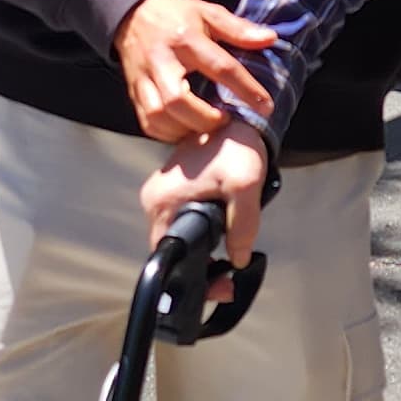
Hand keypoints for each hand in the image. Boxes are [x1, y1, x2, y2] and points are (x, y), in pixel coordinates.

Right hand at [114, 0, 278, 142]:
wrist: (132, 13)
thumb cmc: (175, 15)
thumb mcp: (208, 12)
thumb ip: (238, 28)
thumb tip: (269, 39)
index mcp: (185, 39)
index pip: (219, 66)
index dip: (245, 89)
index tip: (265, 106)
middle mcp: (161, 61)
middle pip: (177, 99)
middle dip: (205, 118)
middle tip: (225, 120)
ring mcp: (143, 79)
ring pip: (158, 115)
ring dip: (185, 129)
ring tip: (206, 128)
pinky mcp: (133, 92)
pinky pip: (148, 122)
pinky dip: (168, 133)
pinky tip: (186, 129)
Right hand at [140, 119, 271, 265]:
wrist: (238, 120)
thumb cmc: (236, 147)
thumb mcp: (245, 186)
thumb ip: (242, 226)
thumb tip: (238, 258)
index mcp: (162, 201)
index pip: (166, 254)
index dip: (192, 273)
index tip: (218, 280)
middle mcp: (155, 199)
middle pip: (172, 248)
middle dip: (199, 265)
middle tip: (228, 276)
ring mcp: (163, 195)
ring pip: (178, 236)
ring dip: (201, 250)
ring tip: (227, 258)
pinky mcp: (175, 192)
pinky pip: (183, 222)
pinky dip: (201, 233)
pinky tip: (221, 236)